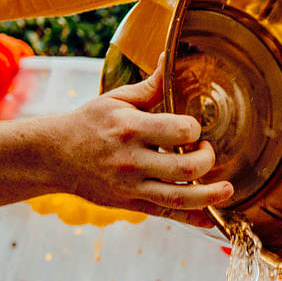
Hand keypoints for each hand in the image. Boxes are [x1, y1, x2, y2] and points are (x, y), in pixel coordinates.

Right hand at [47, 57, 233, 224]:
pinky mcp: (131, 204)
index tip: (193, 129)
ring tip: (228, 189)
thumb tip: (170, 59)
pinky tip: (211, 221)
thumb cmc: (88, 123)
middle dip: (207, 159)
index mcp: (130, 128)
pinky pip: (166, 214)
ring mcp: (131, 186)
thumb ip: (150, 87)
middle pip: (185, 167)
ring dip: (210, 196)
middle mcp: (132, 160)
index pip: (180, 131)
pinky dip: (192, 220)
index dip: (194, 129)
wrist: (53, 156)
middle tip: (206, 152)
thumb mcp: (116, 100)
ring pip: (179, 197)